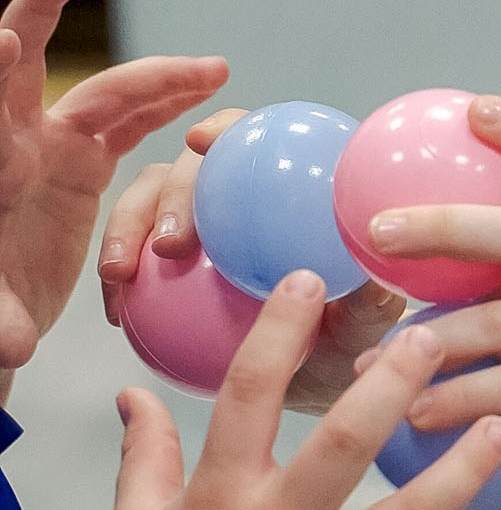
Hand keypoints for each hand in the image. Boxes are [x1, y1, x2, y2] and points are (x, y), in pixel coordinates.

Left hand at [0, 0, 225, 374]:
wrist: (0, 318)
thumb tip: (13, 345)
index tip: (3, 41)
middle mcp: (18, 145)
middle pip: (28, 64)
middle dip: (40, 13)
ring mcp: (50, 146)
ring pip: (102, 91)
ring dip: (153, 74)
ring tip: (215, 70)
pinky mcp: (82, 161)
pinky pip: (128, 118)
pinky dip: (164, 99)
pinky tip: (207, 87)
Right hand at [98, 111, 403, 409]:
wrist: (307, 381)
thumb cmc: (345, 343)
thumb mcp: (362, 332)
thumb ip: (369, 309)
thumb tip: (373, 288)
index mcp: (291, 185)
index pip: (256, 136)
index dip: (227, 128)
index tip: (202, 142)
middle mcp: (238, 190)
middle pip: (194, 165)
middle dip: (170, 194)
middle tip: (169, 246)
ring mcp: (198, 219)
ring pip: (150, 199)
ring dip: (127, 228)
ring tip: (121, 275)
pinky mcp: (166, 255)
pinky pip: (134, 256)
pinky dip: (120, 278)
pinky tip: (117, 310)